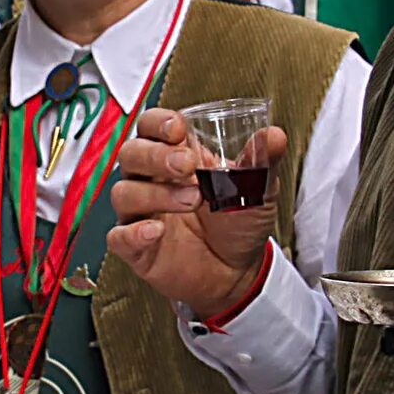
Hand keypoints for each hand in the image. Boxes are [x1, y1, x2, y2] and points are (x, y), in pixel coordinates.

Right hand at [107, 107, 287, 319]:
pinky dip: (134, 232)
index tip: (177, 129)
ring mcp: (141, 213)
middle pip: (131, 154)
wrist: (239, 271)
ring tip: (193, 201)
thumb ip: (261, 161)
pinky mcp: (137, 248)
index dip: (157, 122)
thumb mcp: (256, 188)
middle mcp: (152, 181)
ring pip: (124, 192)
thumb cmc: (239, 221)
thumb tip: (274, 135)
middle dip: (156, 155)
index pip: (150, 127)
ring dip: (156, 194)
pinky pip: (119, 236)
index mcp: (175, 155)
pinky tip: (156, 231)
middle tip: (187, 166)